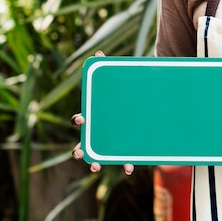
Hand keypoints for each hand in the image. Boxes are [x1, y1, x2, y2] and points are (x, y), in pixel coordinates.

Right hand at [71, 50, 133, 175]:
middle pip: (84, 142)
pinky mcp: (126, 148)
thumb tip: (99, 52)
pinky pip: (123, 159)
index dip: (79, 119)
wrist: (143, 104)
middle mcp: (100, 131)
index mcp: (96, 115)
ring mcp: (112, 142)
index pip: (82, 118)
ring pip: (99, 155)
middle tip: (78, 153)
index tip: (80, 119)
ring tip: (95, 167)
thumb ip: (108, 67)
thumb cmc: (125, 94)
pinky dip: (125, 164)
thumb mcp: (118, 81)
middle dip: (79, 148)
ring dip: (95, 162)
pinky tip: (129, 168)